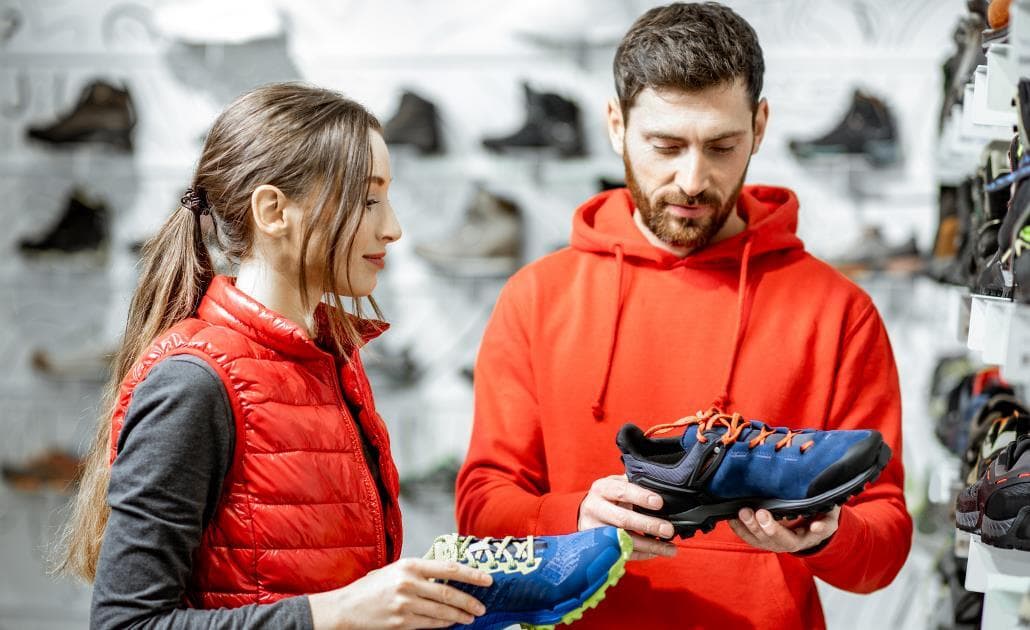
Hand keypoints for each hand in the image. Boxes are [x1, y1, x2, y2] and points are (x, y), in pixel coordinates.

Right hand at [308, 557, 492, 629]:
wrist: (346, 608)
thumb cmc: (372, 587)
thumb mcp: (396, 570)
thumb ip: (420, 572)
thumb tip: (449, 577)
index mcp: (409, 565)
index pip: (448, 568)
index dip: (471, 575)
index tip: (487, 580)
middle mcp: (409, 583)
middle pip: (448, 594)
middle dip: (469, 602)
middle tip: (482, 607)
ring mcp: (405, 604)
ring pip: (441, 612)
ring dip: (459, 616)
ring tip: (471, 617)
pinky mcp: (401, 622)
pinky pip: (429, 624)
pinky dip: (443, 624)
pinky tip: (451, 623)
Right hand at [578, 474, 677, 560]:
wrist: (588, 512)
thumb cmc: (609, 496)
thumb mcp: (617, 484)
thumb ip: (634, 484)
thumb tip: (662, 487)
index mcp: (601, 489)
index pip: (621, 491)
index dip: (640, 497)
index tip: (659, 503)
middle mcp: (594, 508)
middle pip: (623, 519)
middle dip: (648, 525)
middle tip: (668, 529)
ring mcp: (594, 530)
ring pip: (624, 540)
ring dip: (650, 546)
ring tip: (670, 548)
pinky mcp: (598, 546)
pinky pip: (623, 553)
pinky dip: (642, 554)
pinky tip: (657, 552)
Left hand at [727, 506, 839, 553]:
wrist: (813, 524)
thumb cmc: (821, 518)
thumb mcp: (829, 519)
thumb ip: (826, 523)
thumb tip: (817, 527)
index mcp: (802, 540)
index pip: (790, 539)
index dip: (778, 529)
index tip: (765, 515)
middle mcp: (784, 544)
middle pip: (770, 540)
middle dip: (761, 527)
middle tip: (755, 512)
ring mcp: (772, 541)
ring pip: (757, 539)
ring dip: (746, 527)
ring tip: (741, 512)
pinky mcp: (761, 537)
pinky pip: (748, 536)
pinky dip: (738, 527)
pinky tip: (731, 517)